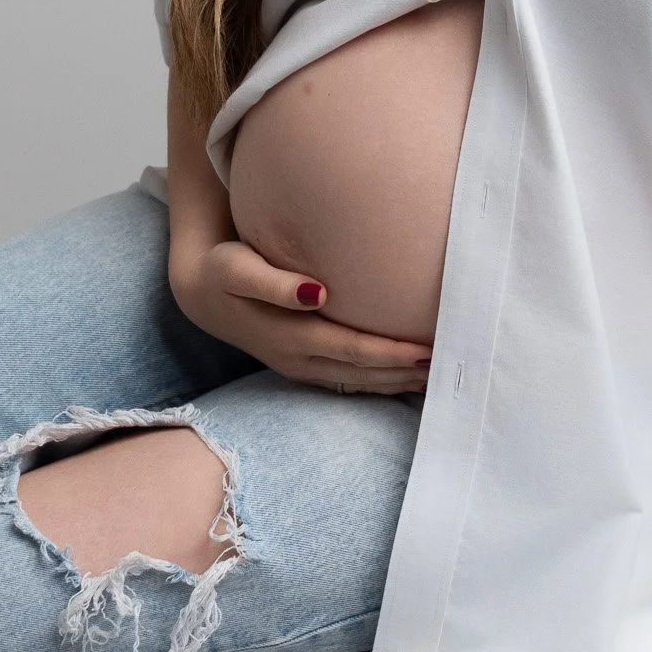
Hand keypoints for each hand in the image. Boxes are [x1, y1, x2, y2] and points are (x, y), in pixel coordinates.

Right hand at [170, 236, 431, 395]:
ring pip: (360, 382)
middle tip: (452, 363)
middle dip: (406, 372)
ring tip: (439, 375)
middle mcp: (299, 359)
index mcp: (290, 337)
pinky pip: (350, 380)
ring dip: (398, 381)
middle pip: (364, 373)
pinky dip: (380, 380)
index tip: (428, 349)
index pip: (353, 351)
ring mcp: (302, 367)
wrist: (198, 291)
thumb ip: (272, 282)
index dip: (391, 353)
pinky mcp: (304, 364)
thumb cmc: (223, 269)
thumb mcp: (236, 269)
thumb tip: (316, 293)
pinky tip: (405, 377)